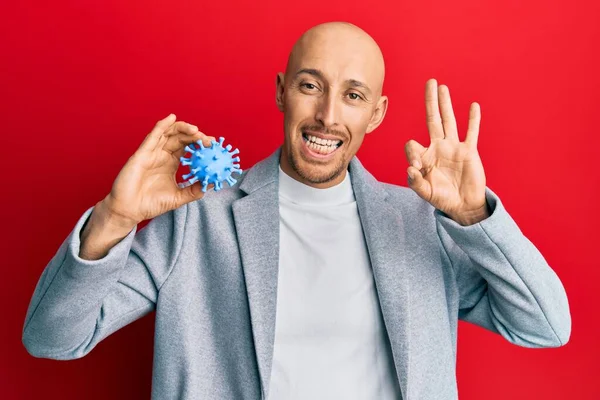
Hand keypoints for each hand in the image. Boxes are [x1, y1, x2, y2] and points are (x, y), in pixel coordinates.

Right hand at [101, 114, 215, 228]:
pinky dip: (162, 125)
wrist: (130, 211)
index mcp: (171, 163)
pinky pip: (152, 136)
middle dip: (195, 136)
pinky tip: (172, 118)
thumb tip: (211, 184)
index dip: (199, 143)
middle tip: (207, 140)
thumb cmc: (151, 204)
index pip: (188, 148)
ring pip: (168, 133)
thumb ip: (194, 191)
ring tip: (196, 130)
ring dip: (183, 128)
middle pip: (180, 138)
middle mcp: (162, 155)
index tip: (213, 145)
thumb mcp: (178, 198)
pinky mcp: (141, 153)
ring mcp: (151, 153)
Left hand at [405, 79, 488, 225]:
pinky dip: (473, 120)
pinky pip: (471, 132)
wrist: (463, 205)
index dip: (411, 152)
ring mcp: (454, 147)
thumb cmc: (442, 199)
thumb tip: (410, 168)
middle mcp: (438, 147)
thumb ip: (415, 182)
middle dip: (430, 101)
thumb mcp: (425, 193)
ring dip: (446, 104)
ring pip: (449, 121)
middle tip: (429, 83)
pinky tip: (473, 106)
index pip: (412, 145)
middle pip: (432, 119)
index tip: (415, 167)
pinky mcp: (469, 151)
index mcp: (424, 157)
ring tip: (443, 87)